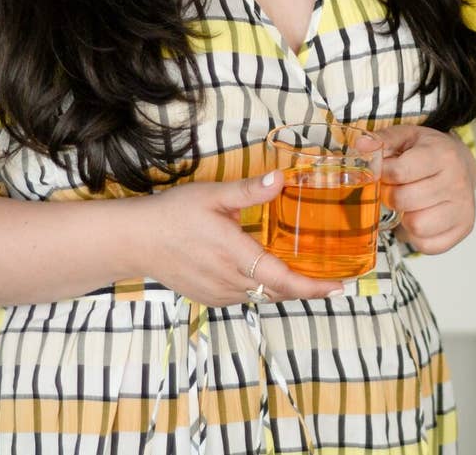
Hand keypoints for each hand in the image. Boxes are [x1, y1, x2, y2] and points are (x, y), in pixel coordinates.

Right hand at [135, 173, 342, 305]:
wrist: (136, 240)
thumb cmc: (173, 214)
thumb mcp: (213, 195)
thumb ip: (250, 191)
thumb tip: (282, 178)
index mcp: (234, 254)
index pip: (283, 280)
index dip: (314, 287)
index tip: (339, 286)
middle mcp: (229, 281)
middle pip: (278, 292)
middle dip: (307, 289)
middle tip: (333, 280)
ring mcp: (218, 293)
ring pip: (262, 295)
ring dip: (284, 288)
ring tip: (307, 275)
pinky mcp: (210, 298)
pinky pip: (245, 297)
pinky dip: (262, 288)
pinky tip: (267, 273)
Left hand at [373, 124, 475, 254]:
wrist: (462, 165)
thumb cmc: (430, 152)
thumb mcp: (407, 136)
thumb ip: (383, 139)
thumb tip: (361, 145)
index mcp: (443, 155)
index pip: (399, 172)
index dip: (383, 173)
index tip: (385, 171)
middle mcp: (457, 182)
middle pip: (403, 201)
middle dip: (392, 196)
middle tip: (397, 188)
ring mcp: (462, 207)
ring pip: (415, 226)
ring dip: (405, 217)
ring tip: (411, 203)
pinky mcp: (463, 228)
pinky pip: (426, 244)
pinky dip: (417, 235)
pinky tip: (421, 216)